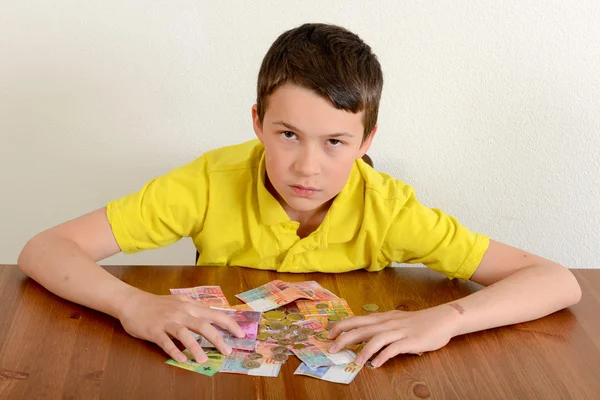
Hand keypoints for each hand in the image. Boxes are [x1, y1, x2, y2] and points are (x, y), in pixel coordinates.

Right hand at [117, 291, 243, 363]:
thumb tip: (213, 318)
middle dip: (217, 338)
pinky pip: (166, 341)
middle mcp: (181, 312)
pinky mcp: (154, 330)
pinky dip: (174, 350)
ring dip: (195, 347)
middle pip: (203, 324)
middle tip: (228, 351)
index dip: (229, 324)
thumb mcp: (180, 302)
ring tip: (204, 359)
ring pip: (184, 333)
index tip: (240, 334)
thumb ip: (195, 310)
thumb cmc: (158, 304)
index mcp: (190, 306)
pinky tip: (182, 359)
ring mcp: (167, 321)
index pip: (214, 314)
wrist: (133, 302)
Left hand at [327, 305, 459, 366]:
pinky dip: (383, 356)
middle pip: (362, 328)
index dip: (342, 326)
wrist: (442, 319)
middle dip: (344, 338)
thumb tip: (363, 334)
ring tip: (354, 362)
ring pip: (376, 338)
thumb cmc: (417, 322)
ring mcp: (399, 331)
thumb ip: (380, 326)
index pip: (357, 320)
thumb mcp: (395, 320)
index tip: (329, 334)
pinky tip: (376, 364)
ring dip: (363, 350)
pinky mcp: (410, 341)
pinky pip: (394, 348)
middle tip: (332, 348)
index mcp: (382, 318)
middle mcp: (387, 323)